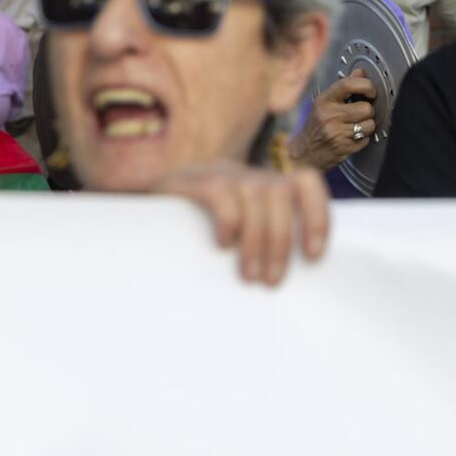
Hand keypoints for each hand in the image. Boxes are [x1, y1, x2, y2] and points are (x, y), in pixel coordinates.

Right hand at [156, 162, 330, 286]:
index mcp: (264, 186)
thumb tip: (288, 280)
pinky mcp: (190, 181)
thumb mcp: (235, 236)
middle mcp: (246, 174)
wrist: (138, 212)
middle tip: (271, 281)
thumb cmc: (194, 235)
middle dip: (281, 241)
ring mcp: (219, 173)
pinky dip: (229, 221)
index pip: (305, 183)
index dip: (317, 215)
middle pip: (281, 194)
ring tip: (250, 276)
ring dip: (258, 239)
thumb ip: (261, 244)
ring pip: (256, 195)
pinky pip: (221, 194)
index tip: (314, 256)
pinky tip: (223, 246)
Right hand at [287, 69, 375, 171]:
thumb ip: (344, 87)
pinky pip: (366, 140)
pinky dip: (363, 139)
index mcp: (325, 100)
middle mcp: (329, 115)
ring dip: (367, 126)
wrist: (304, 153)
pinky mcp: (344, 148)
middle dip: (368, 112)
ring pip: (369, 125)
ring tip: (356, 127)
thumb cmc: (316, 126)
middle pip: (366, 108)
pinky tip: (352, 138)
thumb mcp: (325, 103)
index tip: (371, 91)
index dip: (366, 85)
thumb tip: (360, 72)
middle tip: (360, 114)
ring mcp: (336, 133)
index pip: (348, 84)